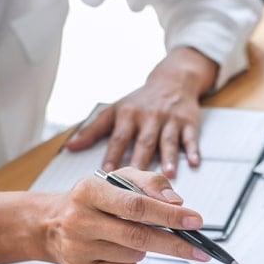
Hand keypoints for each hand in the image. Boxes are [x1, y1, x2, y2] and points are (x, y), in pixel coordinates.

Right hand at [0, 167, 212, 263]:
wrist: (50, 225)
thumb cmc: (92, 199)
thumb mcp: (119, 179)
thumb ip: (151, 183)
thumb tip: (177, 202)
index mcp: (88, 191)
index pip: (136, 205)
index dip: (169, 215)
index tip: (195, 221)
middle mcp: (78, 221)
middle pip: (138, 236)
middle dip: (174, 244)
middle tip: (199, 249)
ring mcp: (77, 250)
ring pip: (134, 256)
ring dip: (144, 248)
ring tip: (126, 235)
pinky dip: (131, 263)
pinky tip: (115, 250)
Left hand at [64, 46, 218, 177]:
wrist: (172, 80)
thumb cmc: (140, 101)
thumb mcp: (114, 110)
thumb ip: (93, 130)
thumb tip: (70, 147)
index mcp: (128, 115)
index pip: (118, 138)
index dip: (113, 155)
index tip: (107, 173)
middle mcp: (148, 117)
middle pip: (143, 142)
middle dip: (140, 161)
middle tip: (137, 182)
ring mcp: (169, 119)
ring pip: (167, 140)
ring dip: (168, 157)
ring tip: (167, 175)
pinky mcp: (188, 122)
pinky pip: (190, 137)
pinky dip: (192, 150)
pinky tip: (193, 162)